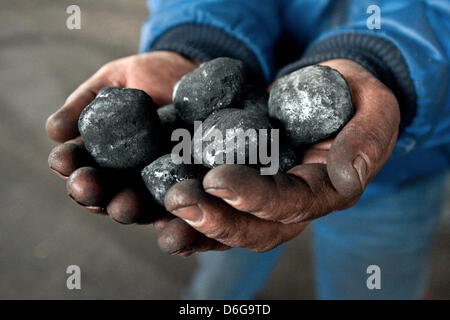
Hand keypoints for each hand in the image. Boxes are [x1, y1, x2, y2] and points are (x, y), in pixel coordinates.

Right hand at [46, 51, 228, 254]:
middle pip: (102, 192)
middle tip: (84, 186)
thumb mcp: (113, 81)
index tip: (62, 159)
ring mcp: (155, 184)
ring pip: (136, 206)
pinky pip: (179, 203)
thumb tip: (54, 130)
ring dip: (125, 209)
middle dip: (90, 192)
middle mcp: (124, 174)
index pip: (78, 163)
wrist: (193, 74)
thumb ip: (85, 103)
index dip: (67, 164)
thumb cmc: (148, 77)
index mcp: (101, 153)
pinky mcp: (186, 188)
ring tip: (121, 205)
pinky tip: (169, 211)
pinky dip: (173, 211)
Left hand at [164, 59, 399, 252]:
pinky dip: (186, 208)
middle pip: (254, 228)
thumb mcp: (375, 108)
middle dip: (216, 220)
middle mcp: (290, 204)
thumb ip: (366, 140)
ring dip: (194, 225)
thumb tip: (347, 176)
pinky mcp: (241, 181)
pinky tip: (156, 205)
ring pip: (229, 224)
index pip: (290, 204)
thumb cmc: (355, 96)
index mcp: (323, 190)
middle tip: (178, 203)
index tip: (218, 181)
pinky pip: (213, 202)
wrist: (328, 89)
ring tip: (161, 215)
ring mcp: (262, 196)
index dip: (255, 199)